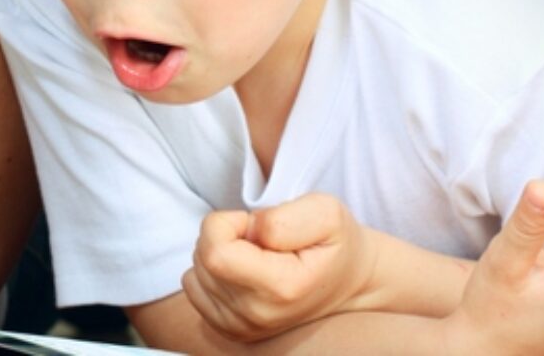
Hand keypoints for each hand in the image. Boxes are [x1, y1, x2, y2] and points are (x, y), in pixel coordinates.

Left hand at [181, 193, 377, 340]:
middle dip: (223, 235)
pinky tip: (244, 271)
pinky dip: (211, 273)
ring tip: (256, 256)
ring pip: (196, 274)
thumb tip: (250, 232)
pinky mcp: (230, 330)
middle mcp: (258, 316)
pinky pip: (194, 289)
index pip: (215, 251)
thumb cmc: (334, 242)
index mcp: (282, 288)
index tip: (254, 223)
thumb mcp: (326, 212)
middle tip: (259, 240)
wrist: (349, 283)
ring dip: (218, 254)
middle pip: (203, 260)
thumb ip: (284, 217)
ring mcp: (242, 328)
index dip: (227, 222)